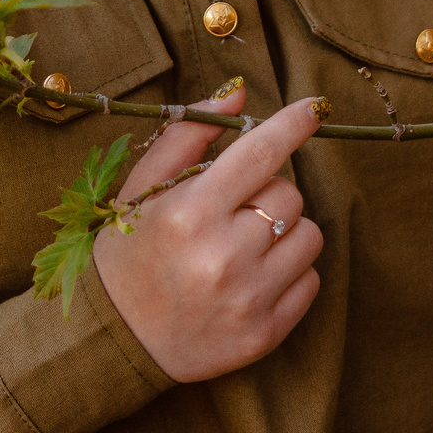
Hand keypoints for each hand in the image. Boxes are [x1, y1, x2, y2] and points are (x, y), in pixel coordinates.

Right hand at [92, 84, 323, 383]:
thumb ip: (189, 134)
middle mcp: (223, 255)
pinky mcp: (266, 333)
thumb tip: (239, 93)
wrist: (116, 340)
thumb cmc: (129, 252)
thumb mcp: (142, 188)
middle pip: (289, 195)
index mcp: (190, 212)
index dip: (293, 125)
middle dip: (266, 193)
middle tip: (233, 210)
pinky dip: (289, 272)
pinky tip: (252, 278)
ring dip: (284, 232)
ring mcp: (248, 298)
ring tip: (244, 245)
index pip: (260, 153)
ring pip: (309, 236)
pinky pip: (310, 281)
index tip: (316, 108)